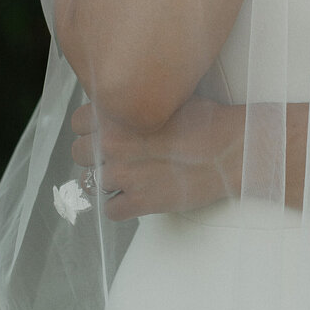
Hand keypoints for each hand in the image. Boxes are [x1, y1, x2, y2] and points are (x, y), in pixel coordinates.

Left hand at [70, 95, 244, 220]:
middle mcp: (114, 143)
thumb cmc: (207, 120)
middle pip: (78, 154)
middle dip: (96, 155)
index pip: (77, 122)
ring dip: (111, 180)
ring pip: (93, 182)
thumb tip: (122, 107)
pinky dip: (122, 206)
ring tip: (134, 176)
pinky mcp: (140, 202)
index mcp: (118, 113)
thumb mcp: (166, 97)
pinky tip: (139, 196)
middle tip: (119, 156)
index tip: (105, 132)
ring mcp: (125, 174)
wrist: (232, 149)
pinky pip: (110, 211)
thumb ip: (134, 104)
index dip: (91, 128)